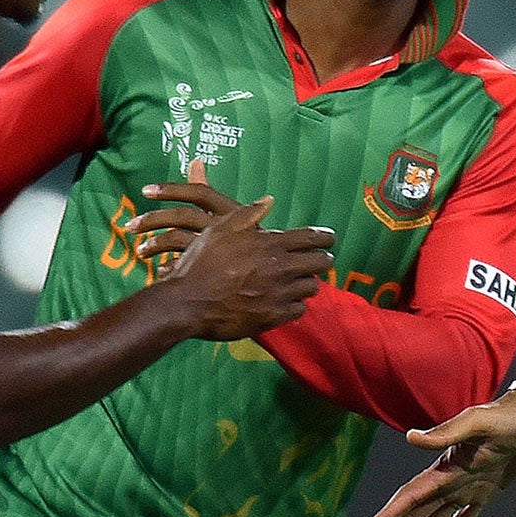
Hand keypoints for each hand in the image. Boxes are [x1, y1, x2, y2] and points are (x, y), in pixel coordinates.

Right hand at [132, 161, 333, 338]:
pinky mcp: (272, 317)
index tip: (329, 237)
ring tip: (299, 279)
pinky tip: (287, 300)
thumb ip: (249, 213)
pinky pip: (299, 310)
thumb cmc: (201, 263)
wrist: (186, 302)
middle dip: (323, 259)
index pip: (313, 237)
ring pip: (312, 287)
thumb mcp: (220, 228)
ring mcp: (277, 295)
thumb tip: (269, 199)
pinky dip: (296, 304)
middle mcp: (279, 269)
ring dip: (307, 282)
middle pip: (322, 262)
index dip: (325, 236)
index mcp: (270, 244)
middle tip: (320, 259)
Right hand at [359, 391, 515, 516]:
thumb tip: (410, 437)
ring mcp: (467, 488)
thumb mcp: (476, 422)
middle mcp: (450, 480)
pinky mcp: (487, 493)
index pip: (410, 496)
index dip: (389, 516)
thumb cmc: (507, 416)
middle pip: (415, 515)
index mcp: (444, 467)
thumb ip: (445, 433)